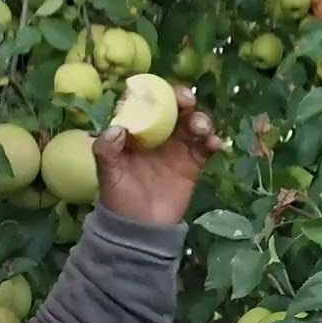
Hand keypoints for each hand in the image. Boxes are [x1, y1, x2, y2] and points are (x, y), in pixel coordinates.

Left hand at [92, 84, 221, 225]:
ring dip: (201, 120)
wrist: (140, 229)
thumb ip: (106, 151)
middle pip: (175, 109)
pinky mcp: (194, 163)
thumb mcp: (107, 174)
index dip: (156, 93)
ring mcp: (178, 148)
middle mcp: (158, 134)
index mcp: (136, 131)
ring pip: (193, 124)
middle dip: (184, 101)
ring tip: (201, 129)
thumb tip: (117, 129)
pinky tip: (215, 144)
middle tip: (188, 102)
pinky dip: (212, 141)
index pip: (147, 104)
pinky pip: (205, 146)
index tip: (163, 93)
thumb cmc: (119, 198)